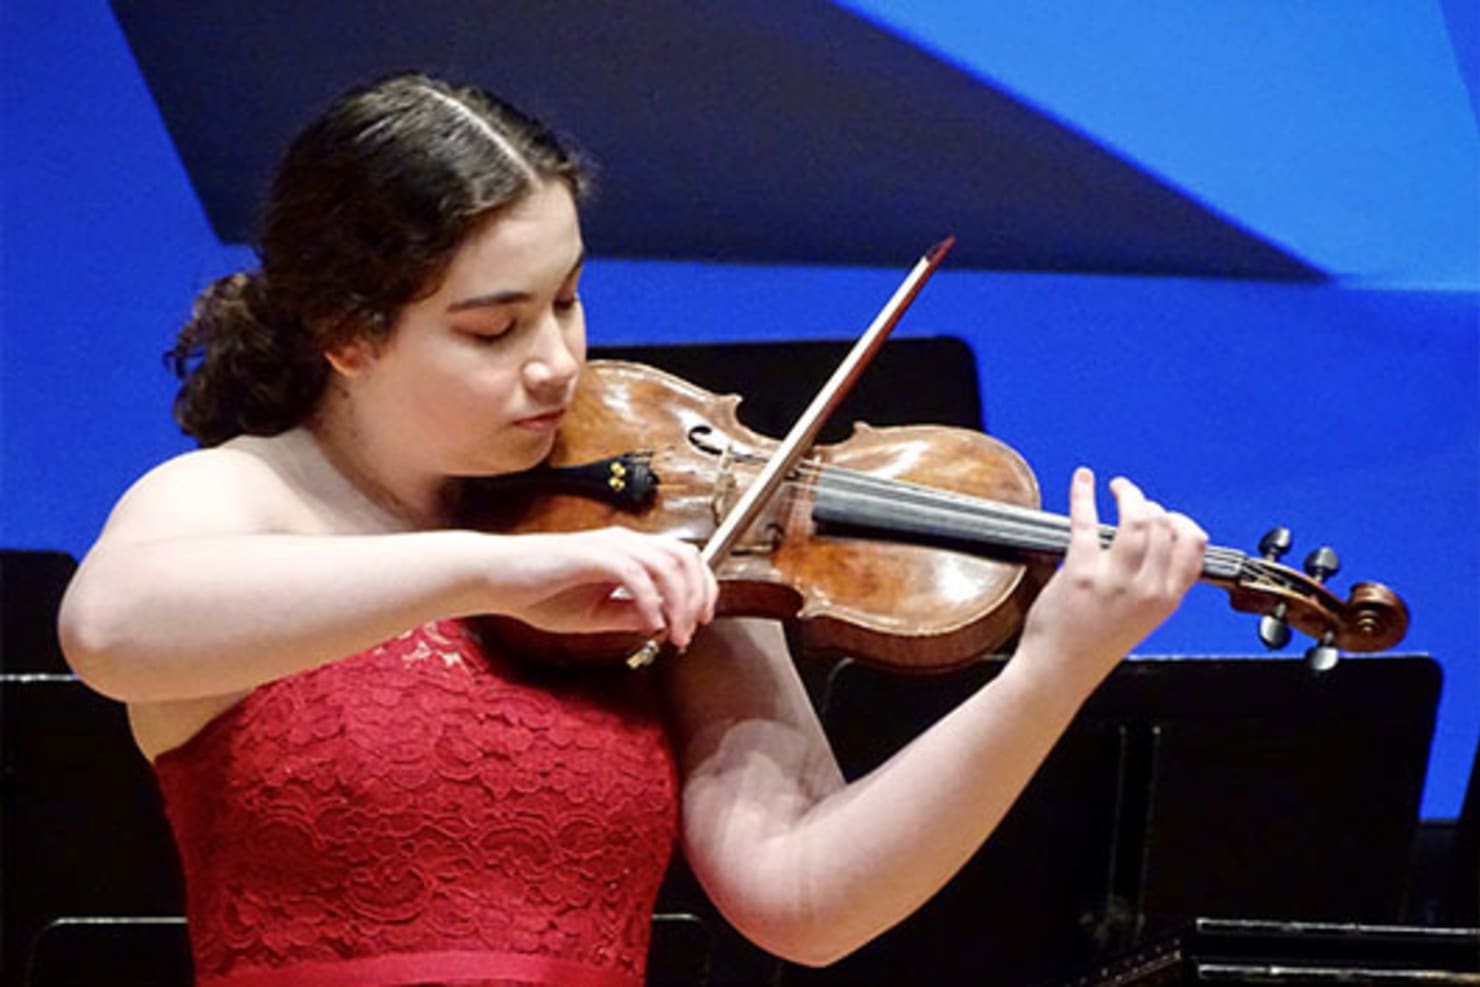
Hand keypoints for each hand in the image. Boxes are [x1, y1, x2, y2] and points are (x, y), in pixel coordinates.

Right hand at [487, 527, 717, 647]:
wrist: (497, 579)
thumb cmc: (539, 592)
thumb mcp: (595, 614)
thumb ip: (629, 614)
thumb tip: (665, 623)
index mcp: (628, 552)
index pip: (684, 558)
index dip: (702, 587)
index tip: (701, 619)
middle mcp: (624, 543)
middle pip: (685, 556)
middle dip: (698, 595)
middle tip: (691, 630)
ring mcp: (608, 546)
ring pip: (666, 563)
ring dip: (678, 601)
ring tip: (675, 633)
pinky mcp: (591, 554)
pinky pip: (634, 574)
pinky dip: (649, 600)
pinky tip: (648, 624)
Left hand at [1017, 468, 1206, 691]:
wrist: (1059, 672)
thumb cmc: (1092, 647)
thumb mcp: (1142, 621)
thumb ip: (1154, 587)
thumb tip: (1156, 547)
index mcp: (1166, 601)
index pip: (1194, 547)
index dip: (1182, 522)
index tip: (1166, 514)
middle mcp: (1147, 589)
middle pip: (1164, 526)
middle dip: (1150, 505)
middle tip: (1134, 499)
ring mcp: (1115, 580)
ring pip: (1136, 519)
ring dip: (1128, 494)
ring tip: (1118, 488)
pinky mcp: (1081, 572)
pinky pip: (1087, 520)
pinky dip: (1084, 493)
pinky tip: (1083, 480)